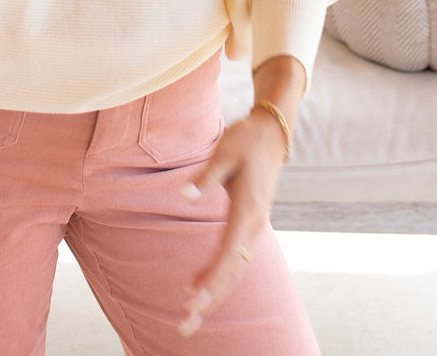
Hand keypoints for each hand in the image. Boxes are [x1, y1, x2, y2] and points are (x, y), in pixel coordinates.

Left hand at [177, 53, 301, 338]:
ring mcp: (253, 226)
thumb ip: (205, 177)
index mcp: (248, 210)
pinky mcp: (249, 223)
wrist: (271, 132)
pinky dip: (218, 275)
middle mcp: (254, 224)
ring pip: (234, 268)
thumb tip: (184, 195)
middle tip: (186, 323)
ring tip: (190, 315)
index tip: (194, 300)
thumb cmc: (245, 138)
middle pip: (232, 271)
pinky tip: (199, 285)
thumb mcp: (224, 150)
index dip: (212, 278)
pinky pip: (234, 257)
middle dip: (210, 298)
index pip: (229, 254)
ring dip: (214, 292)